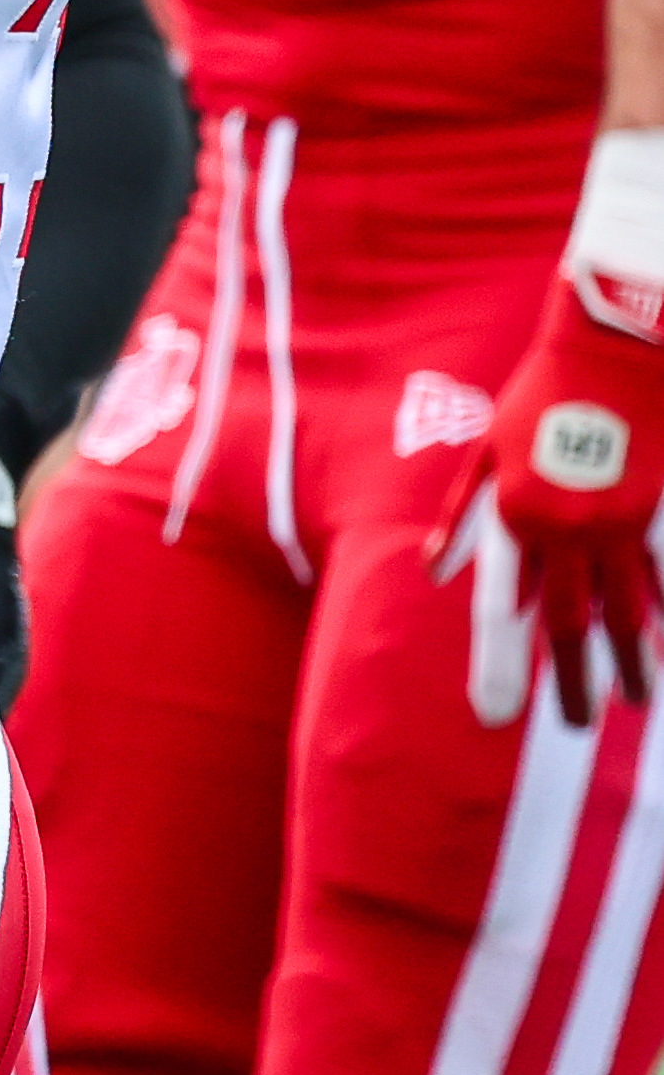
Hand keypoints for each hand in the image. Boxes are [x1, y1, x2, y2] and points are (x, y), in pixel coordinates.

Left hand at [434, 282, 663, 727]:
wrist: (616, 351)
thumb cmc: (544, 395)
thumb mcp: (489, 450)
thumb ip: (463, 516)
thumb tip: (434, 571)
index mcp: (517, 518)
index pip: (505, 608)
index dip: (500, 662)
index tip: (498, 715)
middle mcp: (567, 531)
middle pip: (573, 624)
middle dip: (573, 679)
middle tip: (571, 723)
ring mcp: (621, 525)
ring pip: (628, 611)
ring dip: (631, 661)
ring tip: (634, 702)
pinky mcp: (658, 513)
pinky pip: (662, 575)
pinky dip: (662, 610)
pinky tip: (663, 638)